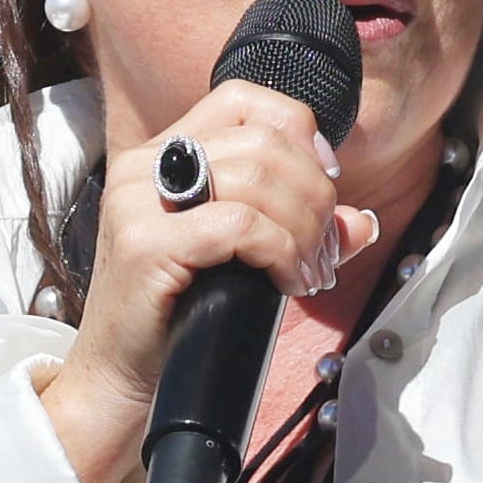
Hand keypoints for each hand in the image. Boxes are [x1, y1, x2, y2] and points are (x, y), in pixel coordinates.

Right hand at [37, 86, 377, 482]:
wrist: (121, 381)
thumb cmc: (179, 318)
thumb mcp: (242, 259)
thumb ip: (296, 230)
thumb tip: (361, 222)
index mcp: (162, 156)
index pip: (243, 101)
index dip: (299, 132)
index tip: (326, 183)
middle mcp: (144, 167)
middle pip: (262, 141)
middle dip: (314, 193)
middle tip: (323, 248)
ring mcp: (139, 203)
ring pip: (257, 178)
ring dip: (303, 227)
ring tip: (307, 270)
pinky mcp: (146, 244)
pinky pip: (241, 226)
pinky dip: (281, 251)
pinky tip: (286, 282)